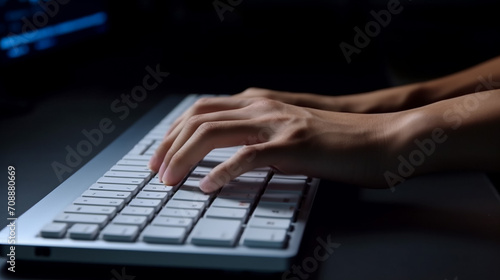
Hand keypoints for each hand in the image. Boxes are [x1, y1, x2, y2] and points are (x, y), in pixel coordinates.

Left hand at [148, 95, 395, 191]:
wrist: (383, 140)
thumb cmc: (339, 142)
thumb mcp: (292, 132)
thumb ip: (262, 136)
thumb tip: (230, 156)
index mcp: (261, 105)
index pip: (203, 110)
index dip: (174, 131)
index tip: (161, 155)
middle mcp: (264, 109)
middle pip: (199, 118)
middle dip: (168, 144)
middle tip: (155, 171)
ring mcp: (278, 125)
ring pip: (214, 132)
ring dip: (184, 157)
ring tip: (169, 180)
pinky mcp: (294, 146)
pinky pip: (247, 157)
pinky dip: (222, 172)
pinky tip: (208, 186)